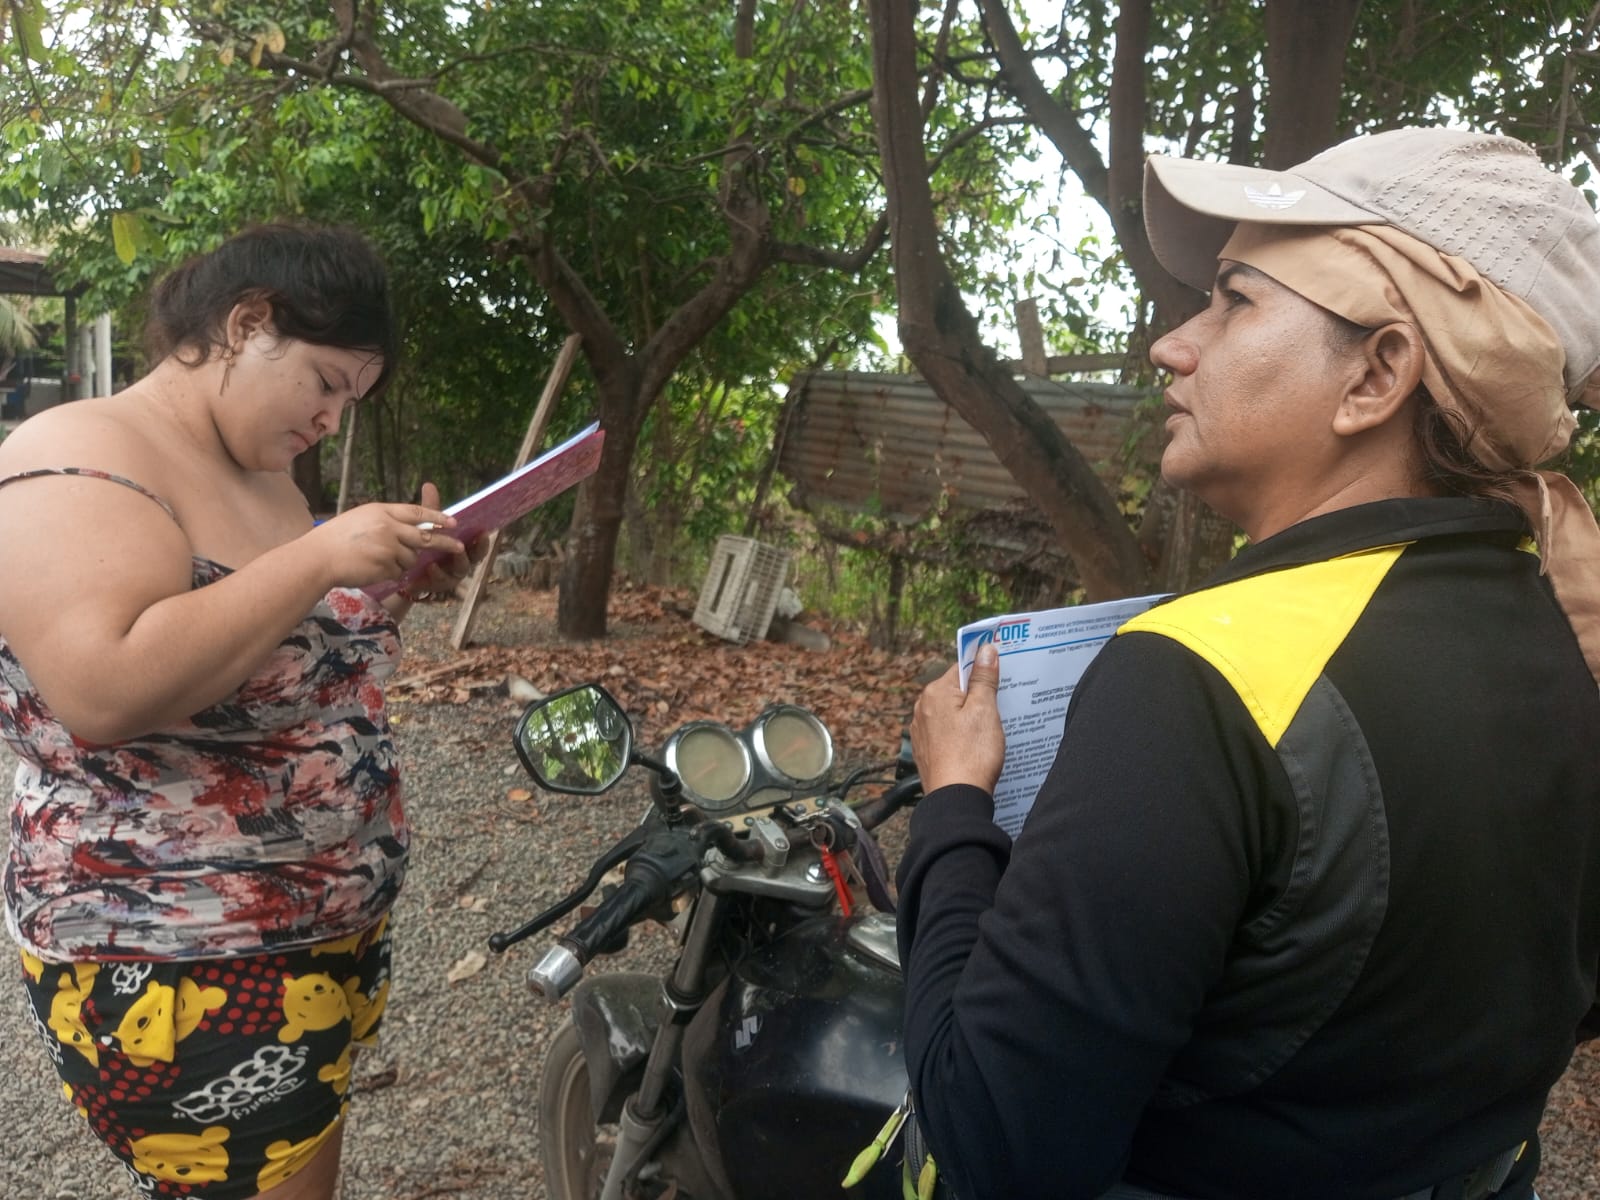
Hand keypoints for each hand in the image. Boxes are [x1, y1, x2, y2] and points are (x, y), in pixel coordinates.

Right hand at [304, 497, 461, 589]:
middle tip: (459, 546)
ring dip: (401, 562)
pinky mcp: (386, 565)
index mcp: (382, 511)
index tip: (452, 521)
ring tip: (375, 559)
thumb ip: (386, 520)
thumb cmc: (336, 539)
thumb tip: (411, 527)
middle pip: (424, 535)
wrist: (319, 558)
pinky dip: (390, 573)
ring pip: (411, 557)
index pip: (416, 511)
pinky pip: (398, 572)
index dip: (436, 515)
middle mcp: (388, 527)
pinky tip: (371, 568)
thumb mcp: (362, 518)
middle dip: (444, 542)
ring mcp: (388, 547)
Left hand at [402, 482, 479, 599]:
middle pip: (474, 559)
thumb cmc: (422, 545)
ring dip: (455, 563)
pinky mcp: (436, 586)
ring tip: (452, 552)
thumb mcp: (427, 526)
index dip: (483, 540)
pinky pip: (440, 582)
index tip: (483, 531)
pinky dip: (436, 574)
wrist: (401, 568)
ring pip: (459, 571)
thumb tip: (428, 485)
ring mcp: (450, 576)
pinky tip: (430, 566)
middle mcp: (460, 563)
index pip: (478, 545)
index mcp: (463, 549)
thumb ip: (430, 509)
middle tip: (470, 542)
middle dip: (474, 552)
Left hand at [909, 643, 1005, 793]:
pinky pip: (948, 732)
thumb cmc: (972, 754)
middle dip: (978, 696)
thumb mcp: (984, 710)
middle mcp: (923, 708)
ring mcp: (923, 731)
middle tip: (1001, 707)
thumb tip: (985, 650)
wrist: (956, 799)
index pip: (961, 668)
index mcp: (936, 692)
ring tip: (991, 730)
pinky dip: (962, 735)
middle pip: (956, 691)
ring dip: (970, 717)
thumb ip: (983, 678)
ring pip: (952, 713)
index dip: (983, 671)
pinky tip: (976, 746)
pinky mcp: (927, 750)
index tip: (1001, 678)